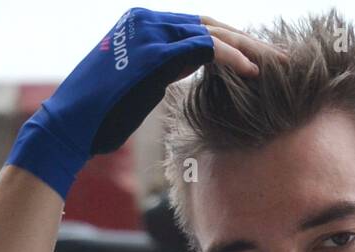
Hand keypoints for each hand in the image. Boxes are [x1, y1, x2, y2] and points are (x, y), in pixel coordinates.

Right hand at [6, 8, 270, 198]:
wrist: (71, 127)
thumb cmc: (105, 115)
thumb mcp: (145, 84)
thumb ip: (169, 70)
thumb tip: (195, 73)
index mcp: (144, 25)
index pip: (201, 26)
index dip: (236, 42)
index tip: (265, 60)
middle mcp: (145, 20)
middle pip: (211, 24)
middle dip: (250, 42)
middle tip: (283, 60)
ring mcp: (147, 32)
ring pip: (211, 31)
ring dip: (247, 49)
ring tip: (276, 66)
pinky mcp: (151, 52)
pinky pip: (201, 47)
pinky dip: (230, 57)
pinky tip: (252, 72)